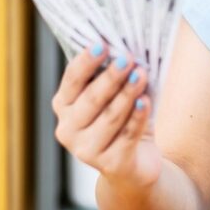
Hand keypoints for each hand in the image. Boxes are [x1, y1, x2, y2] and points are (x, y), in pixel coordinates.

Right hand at [52, 44, 161, 192]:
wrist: (135, 164)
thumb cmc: (122, 120)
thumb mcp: (115, 96)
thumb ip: (115, 75)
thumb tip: (127, 49)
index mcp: (63, 106)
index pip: (72, 80)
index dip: (86, 62)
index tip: (102, 44)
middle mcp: (68, 129)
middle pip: (91, 99)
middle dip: (111, 77)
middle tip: (127, 58)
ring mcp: (85, 151)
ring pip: (110, 117)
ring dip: (127, 94)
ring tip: (142, 75)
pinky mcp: (110, 164)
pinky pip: (127, 136)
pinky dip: (137, 117)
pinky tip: (145, 101)